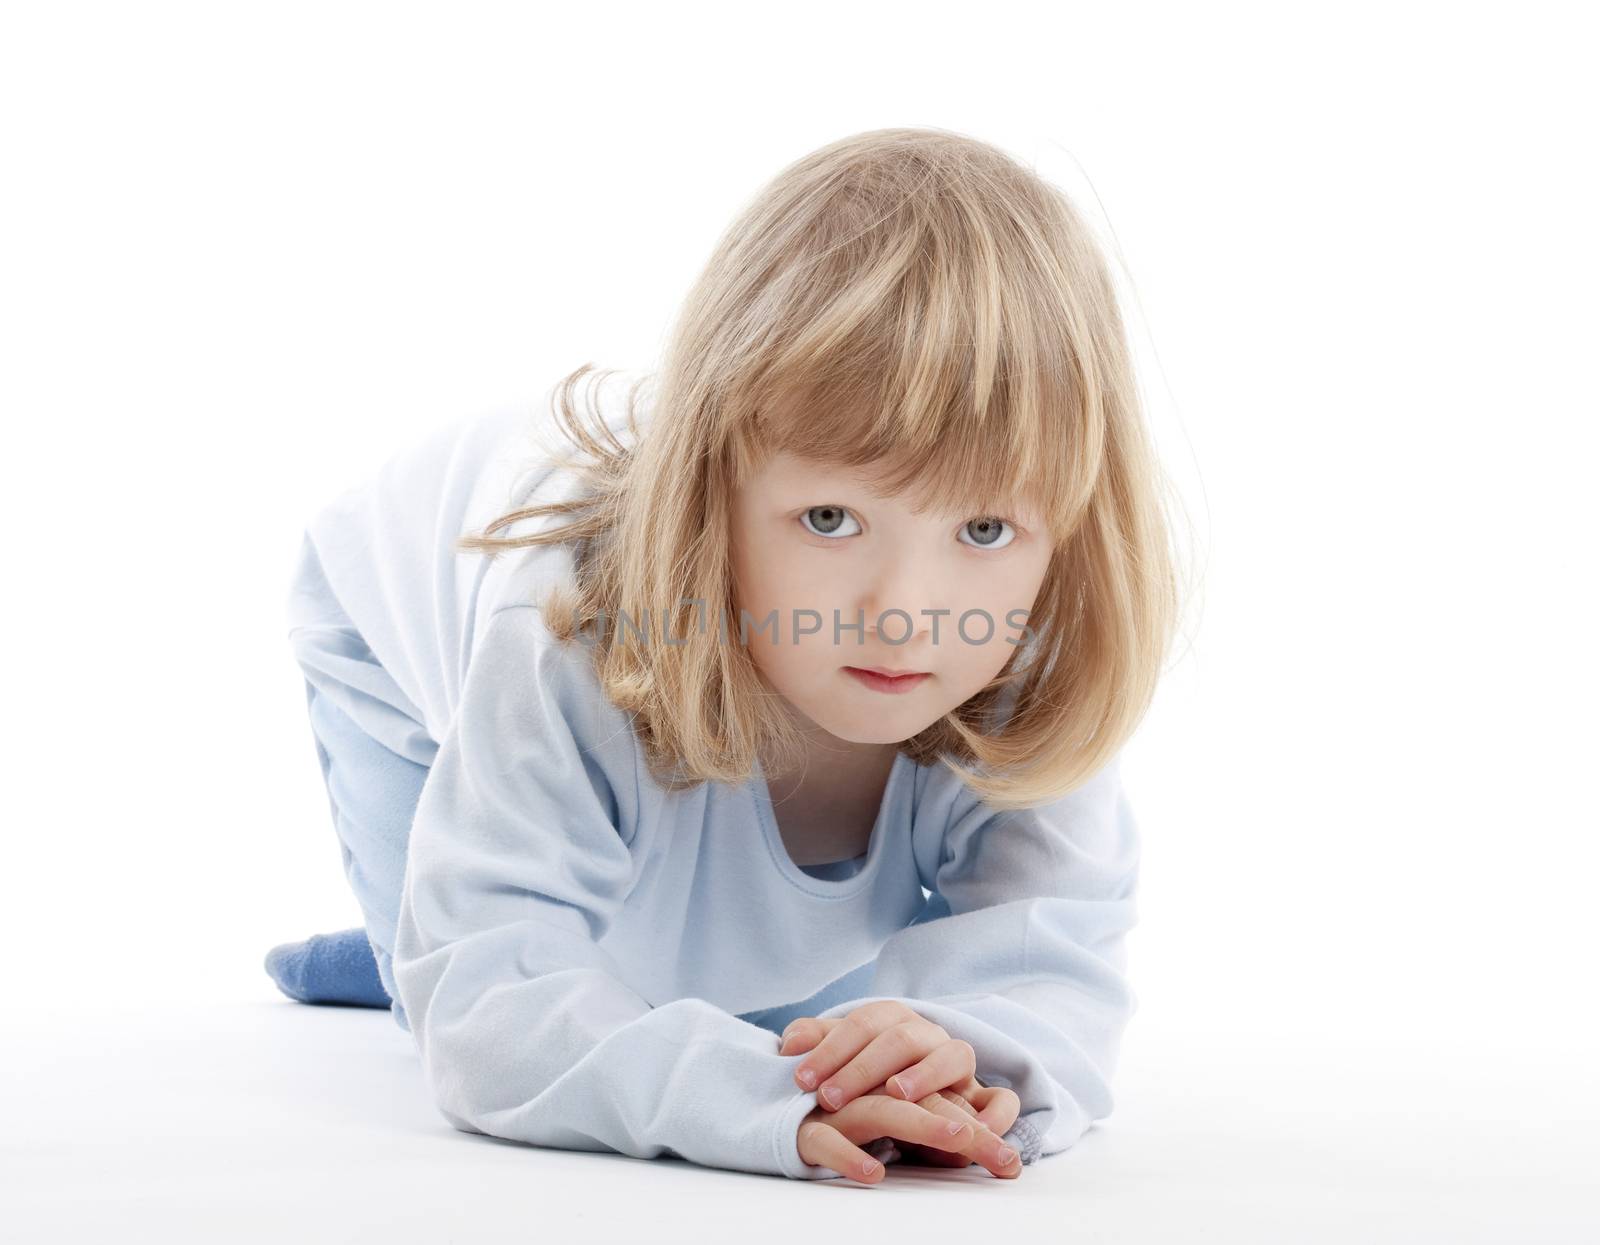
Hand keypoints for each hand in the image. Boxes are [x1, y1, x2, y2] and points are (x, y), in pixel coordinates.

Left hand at [781, 1003, 1022, 1170]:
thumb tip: (788, 1043)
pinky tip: (970, 1129)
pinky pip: (1001, 1100)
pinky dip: (994, 1112)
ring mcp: (958, 1062)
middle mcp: (929, 1034)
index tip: (801, 1079)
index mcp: (892, 1019)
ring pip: (953, 1056)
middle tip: (829, 1096)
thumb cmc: (866, 1076)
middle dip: (863, 1066)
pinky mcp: (983, 1095)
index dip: (830, 1049)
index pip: (860, 1024)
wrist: (912, 1097)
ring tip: (897, 1093)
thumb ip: (815, 1044)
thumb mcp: (838, 1058)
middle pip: (901, 1038)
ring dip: (925, 1074)